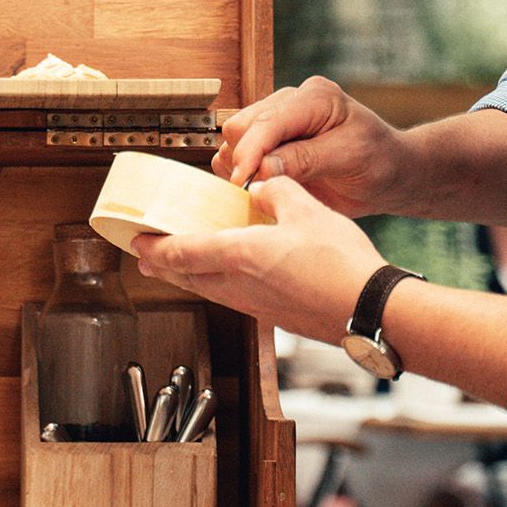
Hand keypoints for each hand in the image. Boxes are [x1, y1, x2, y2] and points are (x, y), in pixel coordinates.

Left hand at [130, 177, 384, 343]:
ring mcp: (256, 307)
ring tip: (184, 264)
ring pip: (208, 291)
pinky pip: (233, 299)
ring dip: (189, 277)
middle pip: (185, 279)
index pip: (179, 253)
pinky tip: (235, 275)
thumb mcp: (306, 209)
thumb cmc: (340, 264)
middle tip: (148, 255)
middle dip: (163, 266)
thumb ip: (278, 192)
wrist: (370, 311)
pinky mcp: (275, 318)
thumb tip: (262, 188)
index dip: (153, 248)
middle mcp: (238, 287)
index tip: (136, 241)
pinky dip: (219, 284)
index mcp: (238, 256)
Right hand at [213, 76, 406, 216]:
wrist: (387, 174)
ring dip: (239, 167)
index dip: (251, 152)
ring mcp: (276, 121)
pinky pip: (237, 153)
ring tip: (263, 190)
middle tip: (258, 192)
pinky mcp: (269, 141)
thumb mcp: (349, 158)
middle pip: (241, 127)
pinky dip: (240, 172)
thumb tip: (260, 168)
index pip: (268, 122)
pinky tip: (261, 188)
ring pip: (233, 140)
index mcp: (314, 97)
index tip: (242, 182)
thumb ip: (305, 160)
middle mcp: (289, 102)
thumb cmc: (378, 162)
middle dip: (243, 160)